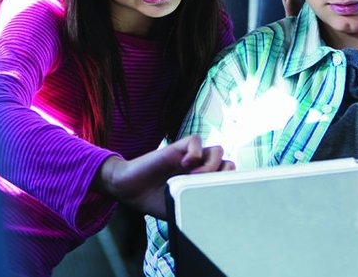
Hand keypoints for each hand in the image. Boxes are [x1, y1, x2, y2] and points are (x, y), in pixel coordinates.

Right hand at [95, 135, 234, 219]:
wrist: (129, 190)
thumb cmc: (152, 200)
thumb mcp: (178, 207)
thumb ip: (195, 206)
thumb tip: (213, 215)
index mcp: (202, 182)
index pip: (228, 178)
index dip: (228, 185)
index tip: (217, 197)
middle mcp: (199, 168)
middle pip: (228, 163)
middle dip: (222, 177)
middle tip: (204, 188)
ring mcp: (189, 157)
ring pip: (217, 151)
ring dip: (211, 166)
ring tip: (194, 179)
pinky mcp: (176, 148)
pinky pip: (196, 141)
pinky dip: (195, 153)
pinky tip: (183, 165)